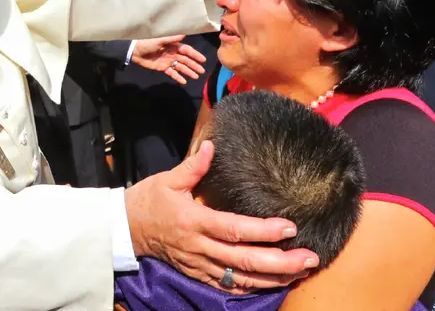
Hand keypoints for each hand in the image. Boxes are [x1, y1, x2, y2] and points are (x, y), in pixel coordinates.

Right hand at [125, 141, 318, 291]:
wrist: (125, 229)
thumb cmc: (148, 201)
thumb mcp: (167, 179)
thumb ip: (193, 165)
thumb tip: (212, 146)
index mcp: (194, 221)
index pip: (235, 229)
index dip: (264, 231)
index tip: (290, 228)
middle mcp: (199, 247)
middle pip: (244, 261)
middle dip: (280, 262)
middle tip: (310, 258)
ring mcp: (199, 264)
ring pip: (240, 279)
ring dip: (272, 278)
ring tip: (300, 273)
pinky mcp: (197, 274)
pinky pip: (227, 286)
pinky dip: (251, 288)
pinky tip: (272, 284)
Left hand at [131, 35, 207, 83]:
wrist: (135, 52)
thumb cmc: (147, 43)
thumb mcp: (159, 40)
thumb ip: (172, 39)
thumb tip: (184, 34)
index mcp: (173, 46)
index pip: (187, 51)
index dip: (195, 55)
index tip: (203, 60)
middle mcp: (173, 53)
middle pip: (186, 60)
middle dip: (194, 65)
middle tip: (202, 71)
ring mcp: (168, 61)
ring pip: (181, 67)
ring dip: (188, 72)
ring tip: (196, 77)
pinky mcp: (163, 68)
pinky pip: (172, 73)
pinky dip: (178, 77)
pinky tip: (184, 82)